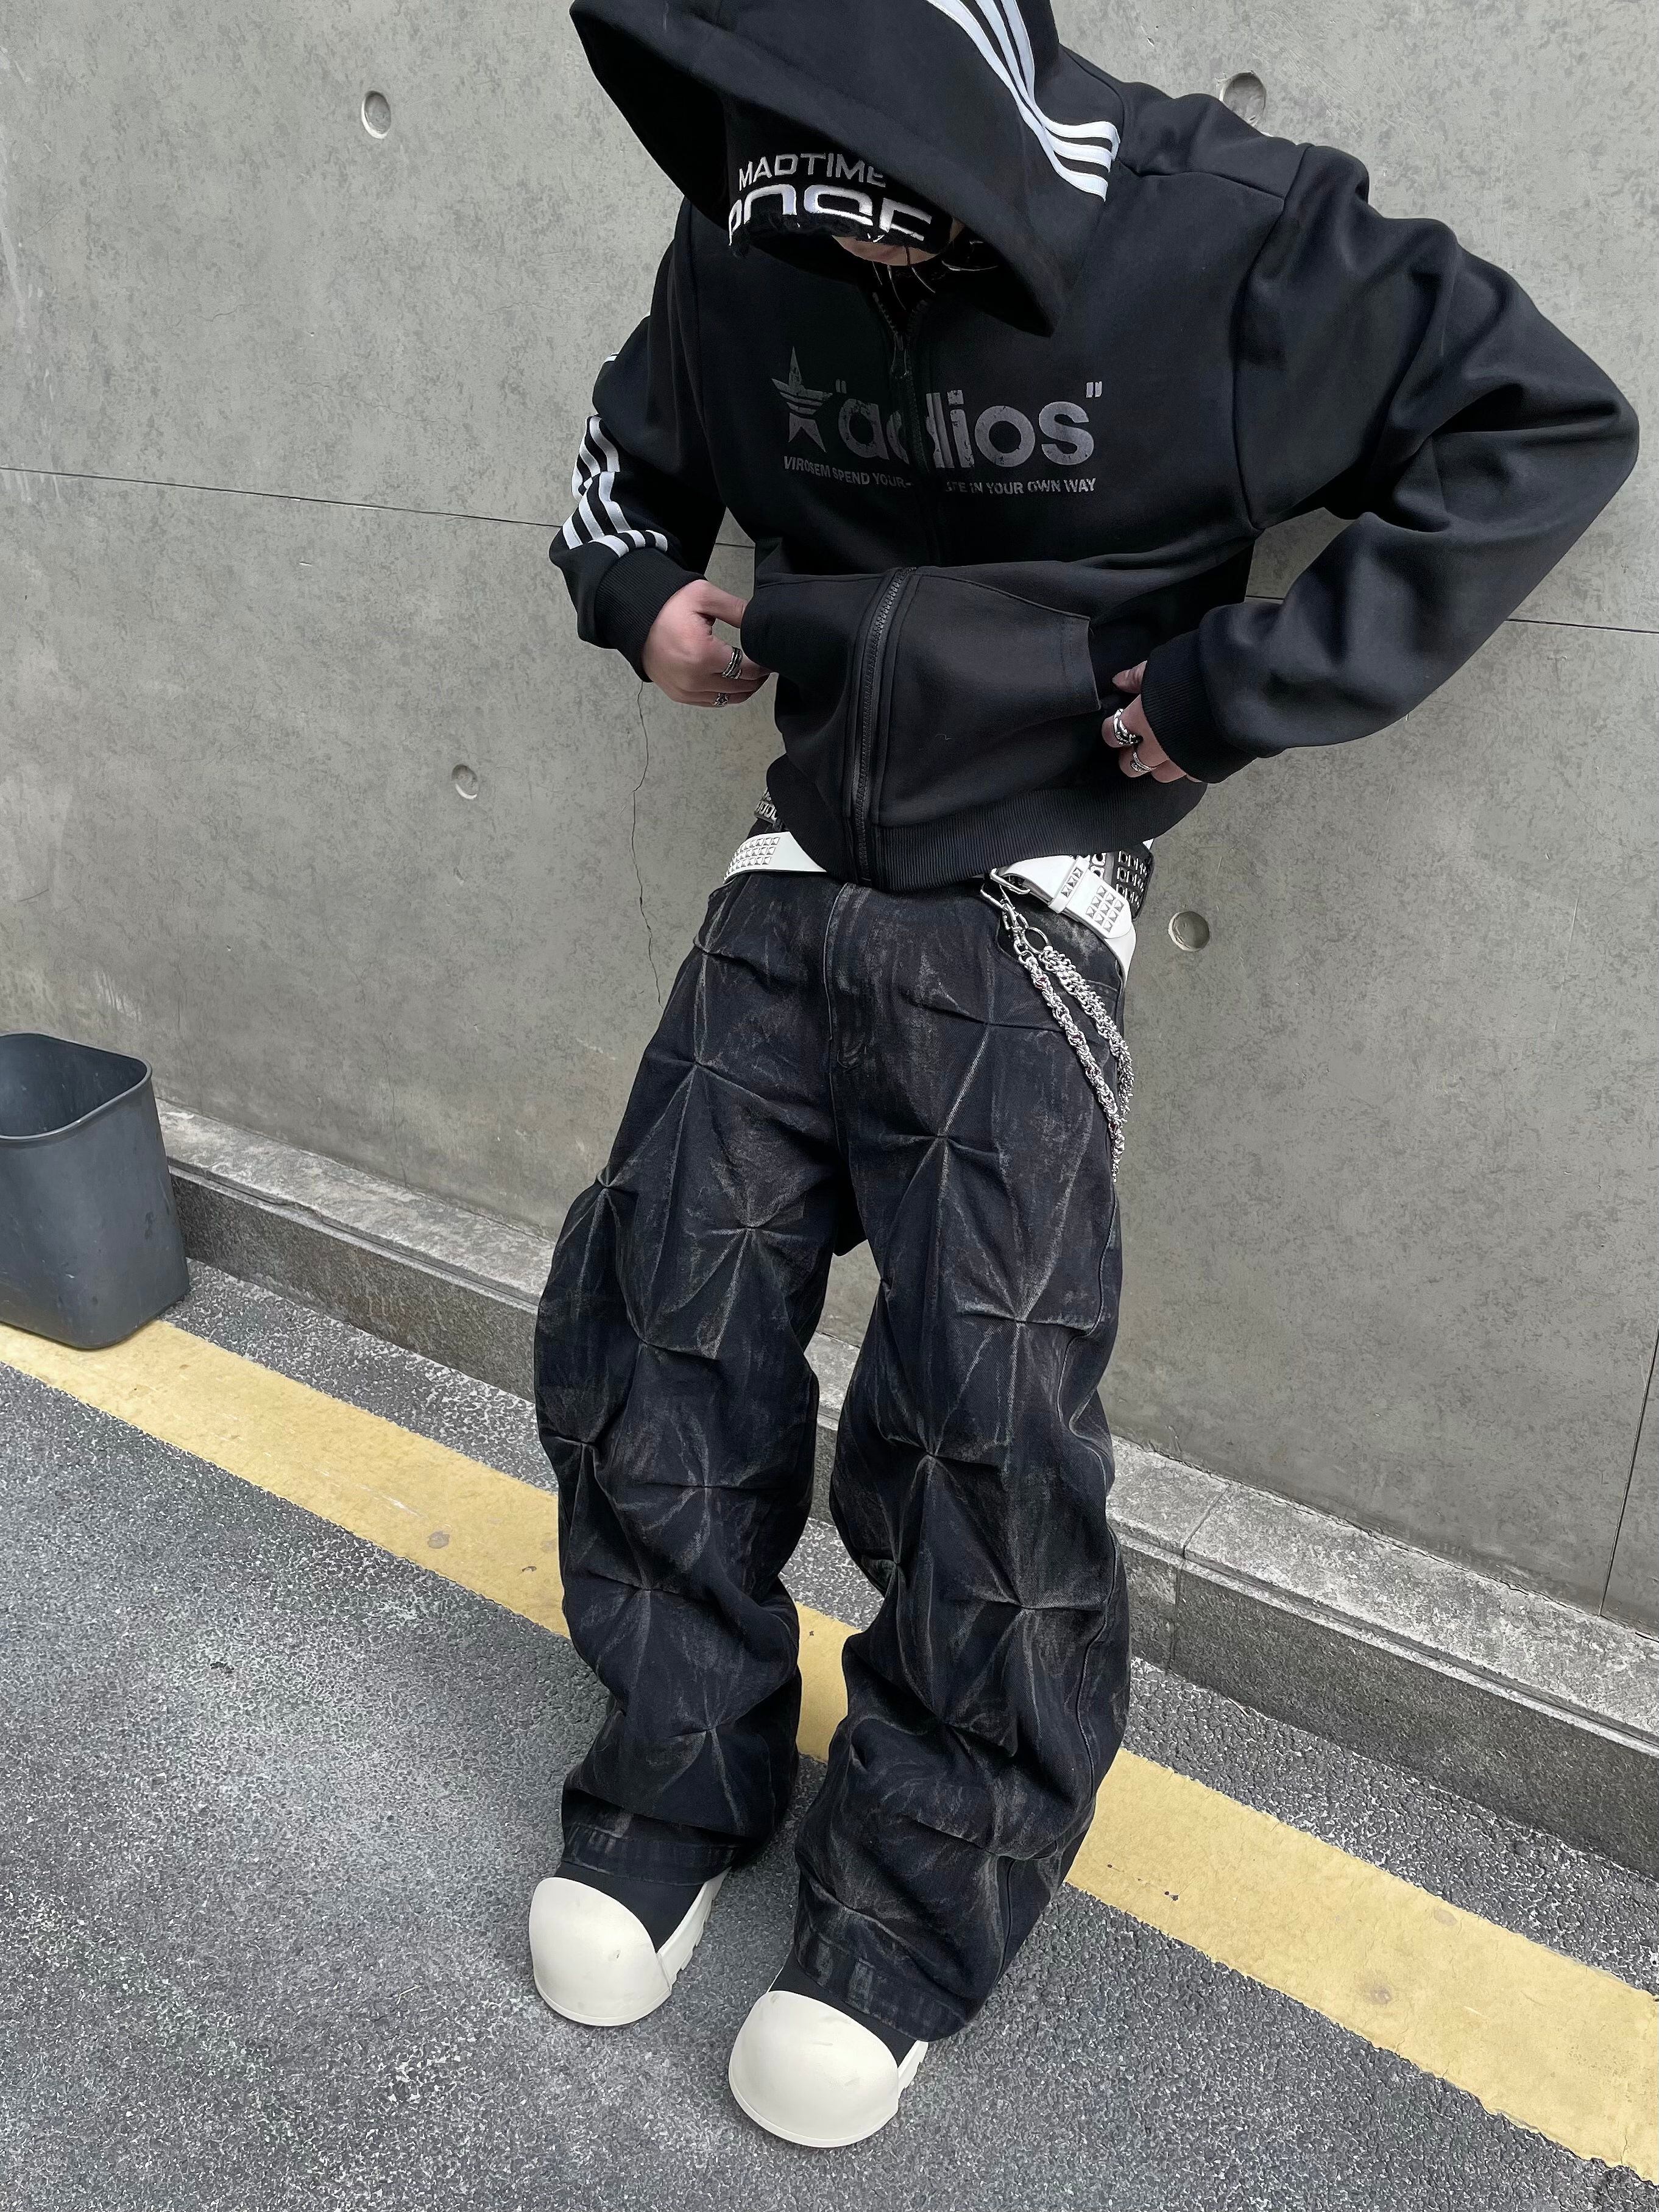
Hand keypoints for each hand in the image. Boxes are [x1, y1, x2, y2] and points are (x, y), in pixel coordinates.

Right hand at [642, 579, 768, 706]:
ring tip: (750, 671)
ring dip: (744, 688)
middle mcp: (694, 680)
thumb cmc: (667, 606)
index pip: (748, 669)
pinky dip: (726, 693)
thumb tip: (761, 622)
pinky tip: (731, 678)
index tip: (769, 655)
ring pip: (729, 699)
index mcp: (702, 655)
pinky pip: (713, 702)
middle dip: (757, 677)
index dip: (764, 664)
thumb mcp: (704, 596)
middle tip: (764, 662)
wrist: (634, 618)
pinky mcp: (679, 696)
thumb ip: (737, 610)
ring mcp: (685, 691)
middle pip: (741, 687)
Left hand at [1106, 662, 1197, 782]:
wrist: (1246, 684)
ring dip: (1157, 764)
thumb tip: (1119, 682)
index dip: (1111, 729)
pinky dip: (1187, 766)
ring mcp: (1183, 762)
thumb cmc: (1200, 668)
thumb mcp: (1163, 664)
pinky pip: (1190, 776)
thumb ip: (1138, 676)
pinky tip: (1192, 751)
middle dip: (1129, 755)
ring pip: (1159, 776)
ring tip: (1164, 748)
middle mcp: (1158, 748)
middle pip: (1130, 766)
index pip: (1113, 735)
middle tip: (1135, 742)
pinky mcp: (1208, 769)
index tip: (1114, 723)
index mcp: (1142, 720)